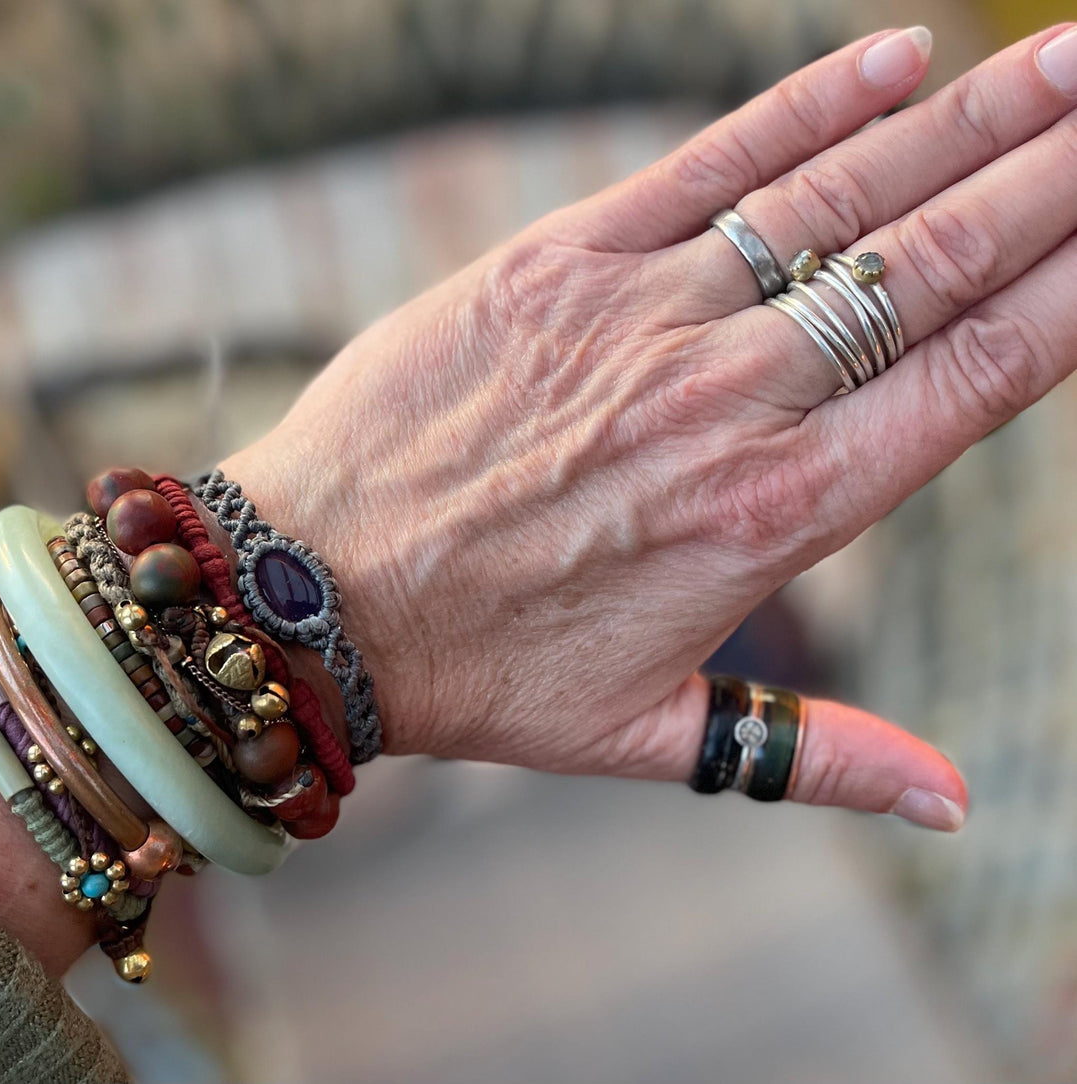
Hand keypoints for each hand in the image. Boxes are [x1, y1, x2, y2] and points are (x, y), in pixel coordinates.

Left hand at [223, 24, 1076, 829]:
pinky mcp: (552, 266)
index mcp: (777, 515)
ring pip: (836, 198)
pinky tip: (892, 59)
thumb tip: (956, 808)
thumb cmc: (481, 670)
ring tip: (1063, 56)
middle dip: (1052, 171)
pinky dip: (804, 109)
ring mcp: (640, 321)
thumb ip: (810, 755)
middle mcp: (729, 403)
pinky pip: (703, 169)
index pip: (975, 377)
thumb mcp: (650, 733)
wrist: (309, 600)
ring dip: (963, 118)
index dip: (1076, 288)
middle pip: (931, 264)